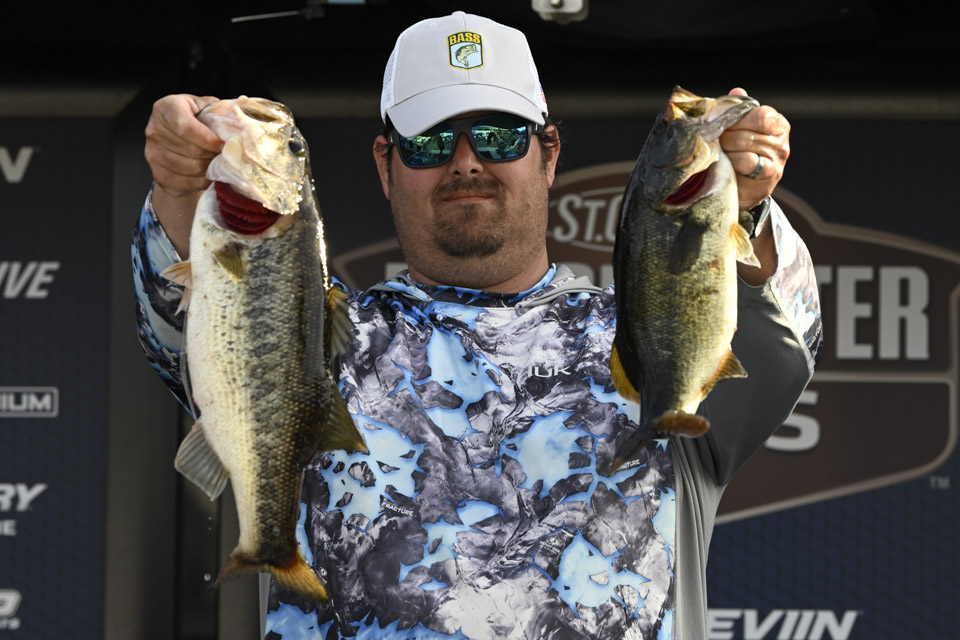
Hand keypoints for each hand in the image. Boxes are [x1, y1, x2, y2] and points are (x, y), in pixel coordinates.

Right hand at [144, 94, 223, 197]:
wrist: (178, 142)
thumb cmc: (196, 121)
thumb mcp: (204, 108)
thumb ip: (217, 111)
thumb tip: (238, 124)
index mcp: (166, 108)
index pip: (184, 127)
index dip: (207, 138)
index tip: (223, 144)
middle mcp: (154, 130)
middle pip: (189, 149)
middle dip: (212, 154)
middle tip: (227, 155)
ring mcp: (153, 154)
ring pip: (189, 168)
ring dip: (209, 168)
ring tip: (219, 163)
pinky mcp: (159, 174)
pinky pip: (186, 182)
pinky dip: (203, 180)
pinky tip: (210, 174)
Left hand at [720, 87, 790, 209]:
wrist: (742, 187)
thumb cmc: (739, 153)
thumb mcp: (738, 129)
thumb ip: (737, 110)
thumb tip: (736, 91)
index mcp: (777, 123)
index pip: (760, 115)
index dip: (736, 118)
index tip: (719, 123)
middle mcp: (781, 141)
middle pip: (747, 132)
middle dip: (725, 136)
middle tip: (713, 141)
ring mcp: (777, 160)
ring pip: (745, 147)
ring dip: (726, 150)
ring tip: (719, 153)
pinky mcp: (769, 177)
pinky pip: (747, 163)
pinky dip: (732, 162)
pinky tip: (726, 164)